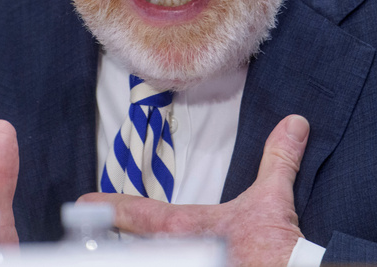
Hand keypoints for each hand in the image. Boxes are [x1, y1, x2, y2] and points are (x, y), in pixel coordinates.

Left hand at [78, 113, 309, 266]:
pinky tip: (160, 261)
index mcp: (189, 226)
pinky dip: (163, 263)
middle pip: (136, 250)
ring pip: (152, 261)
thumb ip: (278, 159)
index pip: (140, 213)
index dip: (110, 206)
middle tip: (96, 239)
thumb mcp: (274, 198)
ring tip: (121, 253)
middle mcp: (181, 252)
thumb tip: (293, 123)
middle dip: (119, 245)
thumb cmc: (274, 244)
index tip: (83, 203)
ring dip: (144, 257)